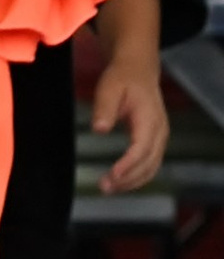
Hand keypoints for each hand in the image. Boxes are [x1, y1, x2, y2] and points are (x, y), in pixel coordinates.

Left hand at [91, 52, 170, 191]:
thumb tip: (99, 129)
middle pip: (148, 162)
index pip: (141, 148)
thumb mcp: (109, 88)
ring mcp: (159, 138)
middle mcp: (159, 131)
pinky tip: (120, 182)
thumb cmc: (123, 78)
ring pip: (151, 168)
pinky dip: (136, 177)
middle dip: (128, 178)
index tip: (113, 175)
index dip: (128, 165)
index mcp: (149, 119)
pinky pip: (150, 165)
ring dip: (132, 181)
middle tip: (104, 187)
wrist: (138, 70)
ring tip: (109, 188)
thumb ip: (104, 109)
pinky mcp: (154, 141)